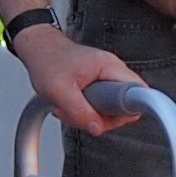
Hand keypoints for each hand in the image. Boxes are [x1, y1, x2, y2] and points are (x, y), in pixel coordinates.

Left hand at [13, 22, 138, 135]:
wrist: (37, 49)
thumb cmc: (46, 60)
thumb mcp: (57, 89)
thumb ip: (79, 110)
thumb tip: (97, 128)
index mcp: (109, 66)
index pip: (138, 92)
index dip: (129, 109)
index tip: (114, 116)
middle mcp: (113, 72)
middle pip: (123, 108)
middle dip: (100, 116)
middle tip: (78, 111)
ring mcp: (106, 80)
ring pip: (109, 111)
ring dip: (86, 115)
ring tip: (66, 105)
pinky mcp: (98, 88)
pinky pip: (99, 108)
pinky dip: (82, 112)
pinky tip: (67, 105)